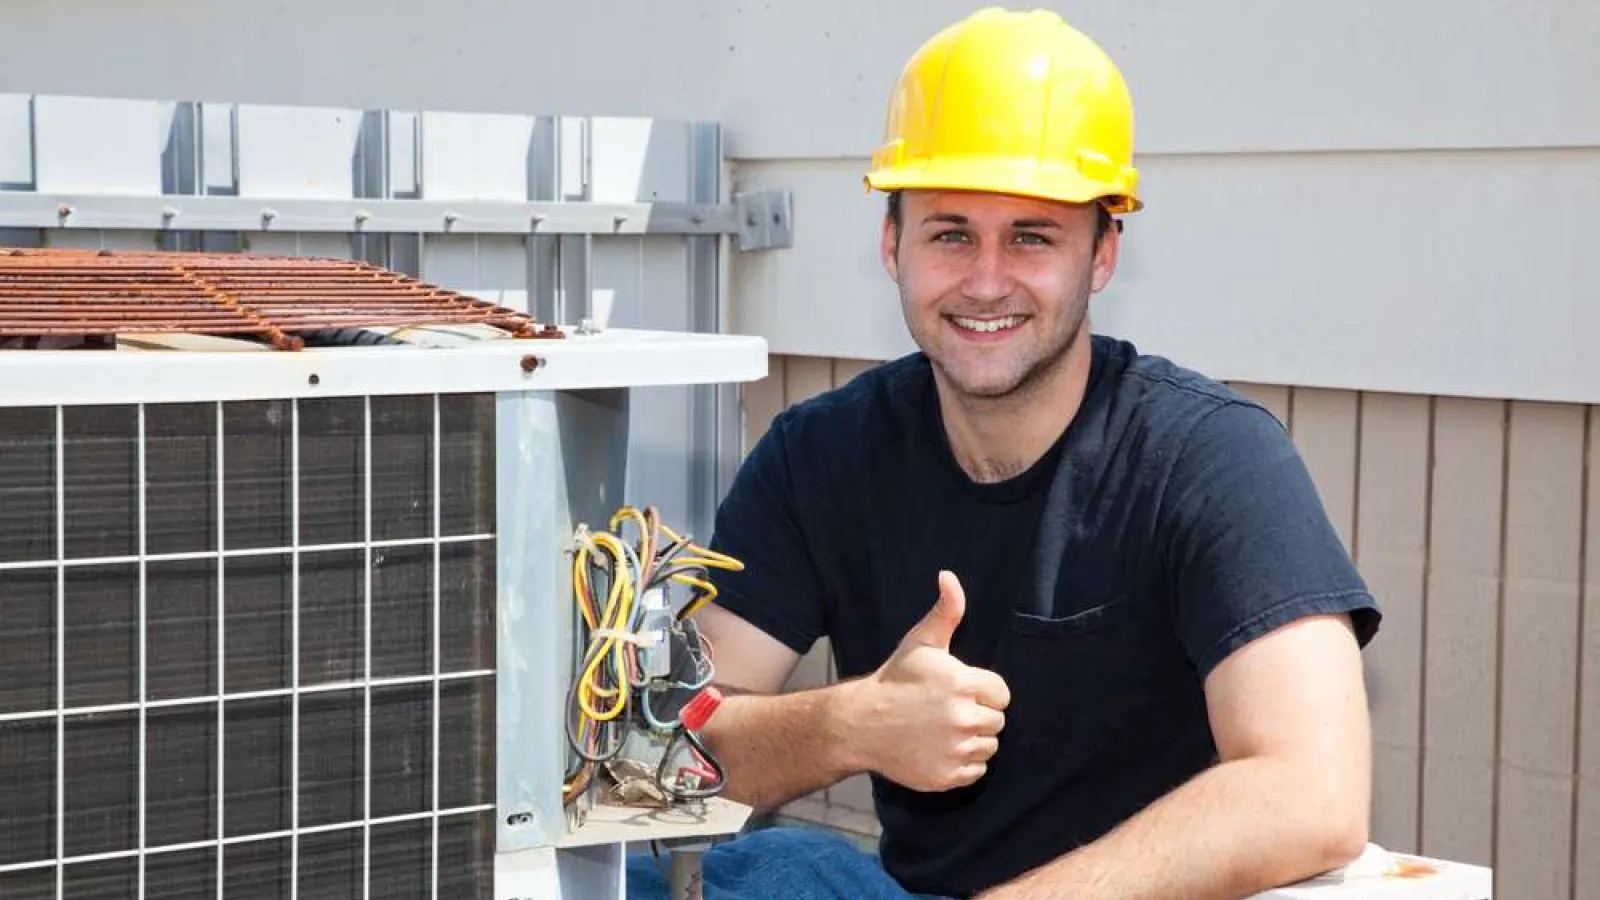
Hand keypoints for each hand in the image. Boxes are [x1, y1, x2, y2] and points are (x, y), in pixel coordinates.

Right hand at [850, 570, 1010, 791]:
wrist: (861, 724)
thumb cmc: (894, 680)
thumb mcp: (920, 642)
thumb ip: (946, 611)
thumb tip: (949, 576)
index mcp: (962, 684)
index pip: (1002, 694)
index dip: (983, 691)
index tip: (959, 691)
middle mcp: (962, 718)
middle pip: (997, 721)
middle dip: (978, 715)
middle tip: (947, 710)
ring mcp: (955, 750)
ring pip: (988, 747)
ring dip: (972, 740)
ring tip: (943, 729)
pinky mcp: (948, 776)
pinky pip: (976, 771)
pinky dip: (963, 764)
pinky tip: (940, 749)